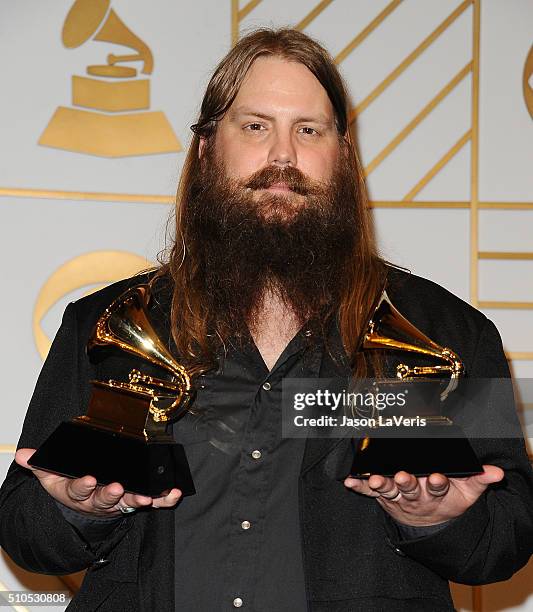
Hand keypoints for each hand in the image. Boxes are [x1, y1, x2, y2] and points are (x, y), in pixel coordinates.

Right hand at [16, 448, 181, 517]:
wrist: (83, 508)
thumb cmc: (70, 486)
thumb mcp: (51, 477)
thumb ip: (39, 464)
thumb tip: (22, 454)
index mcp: (77, 493)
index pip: (78, 491)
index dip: (83, 486)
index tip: (89, 479)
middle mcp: (98, 500)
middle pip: (104, 499)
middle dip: (111, 494)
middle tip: (117, 488)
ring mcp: (118, 502)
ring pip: (128, 503)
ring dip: (137, 499)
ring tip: (145, 497)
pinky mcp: (134, 502)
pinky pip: (153, 503)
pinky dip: (164, 499)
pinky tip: (174, 493)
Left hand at [344, 465, 503, 526]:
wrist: (431, 522)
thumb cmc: (448, 499)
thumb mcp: (467, 493)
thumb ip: (479, 480)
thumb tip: (495, 472)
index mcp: (437, 491)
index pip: (439, 486)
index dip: (438, 483)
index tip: (437, 477)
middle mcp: (416, 495)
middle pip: (411, 488)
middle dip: (407, 482)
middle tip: (403, 476)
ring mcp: (398, 497)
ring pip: (389, 490)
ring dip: (381, 485)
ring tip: (374, 480)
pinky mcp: (384, 497)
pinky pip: (370, 493)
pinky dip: (359, 487)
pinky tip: (349, 481)